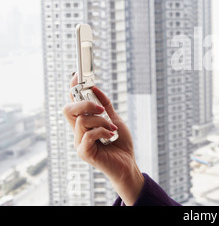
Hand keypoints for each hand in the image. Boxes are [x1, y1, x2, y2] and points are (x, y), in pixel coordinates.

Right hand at [63, 74, 143, 204]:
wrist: (127, 165)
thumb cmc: (121, 145)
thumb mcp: (115, 120)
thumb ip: (106, 106)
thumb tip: (96, 89)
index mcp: (83, 125)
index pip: (72, 104)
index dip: (73, 89)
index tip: (77, 75)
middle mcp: (78, 133)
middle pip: (69, 110)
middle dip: (86, 104)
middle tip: (101, 109)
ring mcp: (79, 143)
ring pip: (82, 120)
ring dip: (102, 121)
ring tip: (112, 130)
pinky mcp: (83, 152)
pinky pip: (89, 134)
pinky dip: (103, 131)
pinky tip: (111, 137)